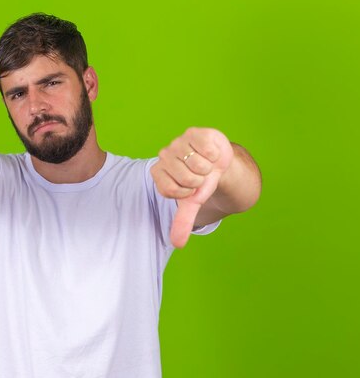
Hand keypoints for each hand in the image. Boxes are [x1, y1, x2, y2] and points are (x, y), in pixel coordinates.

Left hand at [150, 128, 232, 247]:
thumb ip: (182, 221)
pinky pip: (207, 150)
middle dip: (199, 181)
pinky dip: (215, 155)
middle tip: (200, 175)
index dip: (187, 192)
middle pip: (186, 178)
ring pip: (198, 165)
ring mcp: (178, 142)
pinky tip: (210, 153)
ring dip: (208, 168)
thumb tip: (177, 244)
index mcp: (158, 172)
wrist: (218, 162)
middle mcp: (164, 156)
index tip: (190, 188)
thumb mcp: (191, 202)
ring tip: (206, 164)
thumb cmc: (201, 181)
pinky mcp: (194, 133)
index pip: (171, 190)